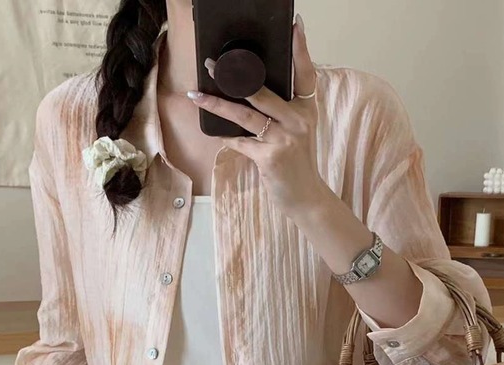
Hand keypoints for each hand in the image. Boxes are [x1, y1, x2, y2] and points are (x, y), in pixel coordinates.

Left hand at [187, 14, 321, 217]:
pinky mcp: (270, 157)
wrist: (306, 198)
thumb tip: (249, 93)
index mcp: (307, 110)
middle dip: (234, 76)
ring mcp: (285, 138)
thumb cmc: (297, 164)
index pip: (305, 74)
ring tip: (197, 95)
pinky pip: (240, 142)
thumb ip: (283, 112)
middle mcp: (298, 120)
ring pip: (245, 115)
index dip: (301, 50)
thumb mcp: (298, 132)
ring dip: (217, 104)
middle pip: (262, 90)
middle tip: (212, 64)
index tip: (296, 26)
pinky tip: (213, 131)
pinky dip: (226, 137)